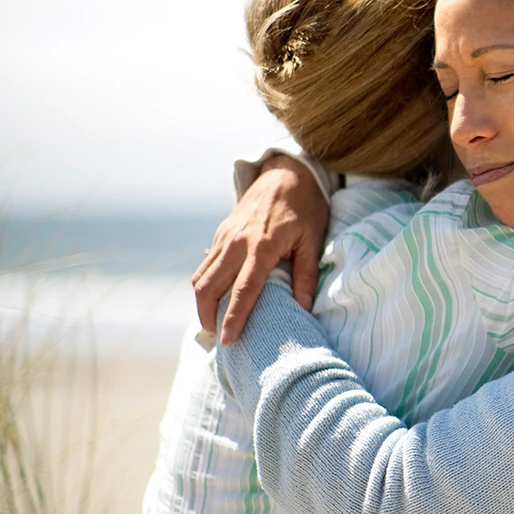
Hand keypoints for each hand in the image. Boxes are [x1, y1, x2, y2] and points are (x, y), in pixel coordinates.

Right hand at [192, 155, 328, 343]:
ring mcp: (224, 237)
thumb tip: (304, 308)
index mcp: (261, 246)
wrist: (285, 173)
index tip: (229, 340)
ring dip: (202, 304)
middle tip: (219, 338)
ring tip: (214, 323)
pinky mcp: (219, 234)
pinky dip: (204, 286)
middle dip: (208, 316)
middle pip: (208, 287)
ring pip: (200, 277)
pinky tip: (215, 300)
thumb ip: (307, 274)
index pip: (242, 290)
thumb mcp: (313, 239)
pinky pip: (204, 265)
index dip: (234, 317)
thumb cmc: (304, 207)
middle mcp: (236, 242)